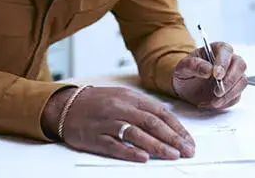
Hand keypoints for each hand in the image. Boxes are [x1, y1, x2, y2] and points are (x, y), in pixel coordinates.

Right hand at [42, 86, 194, 162]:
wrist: (66, 106)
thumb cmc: (98, 103)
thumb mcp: (122, 97)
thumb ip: (143, 107)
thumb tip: (169, 120)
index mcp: (130, 97)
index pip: (159, 112)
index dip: (176, 127)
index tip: (188, 140)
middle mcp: (120, 108)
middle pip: (151, 123)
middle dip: (172, 138)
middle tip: (187, 150)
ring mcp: (107, 123)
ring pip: (136, 134)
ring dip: (157, 146)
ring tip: (172, 155)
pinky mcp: (95, 137)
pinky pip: (115, 145)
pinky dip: (130, 152)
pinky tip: (143, 158)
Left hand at [172, 42, 247, 109]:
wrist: (184, 87)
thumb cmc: (185, 73)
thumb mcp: (182, 67)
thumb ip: (193, 65)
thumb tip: (208, 69)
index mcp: (215, 50)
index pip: (226, 50)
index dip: (224, 62)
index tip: (217, 74)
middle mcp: (228, 61)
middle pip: (240, 65)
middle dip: (230, 80)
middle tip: (217, 91)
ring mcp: (232, 76)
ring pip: (242, 81)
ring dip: (229, 94)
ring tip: (214, 101)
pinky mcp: (233, 90)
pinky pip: (237, 96)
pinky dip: (226, 102)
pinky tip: (213, 104)